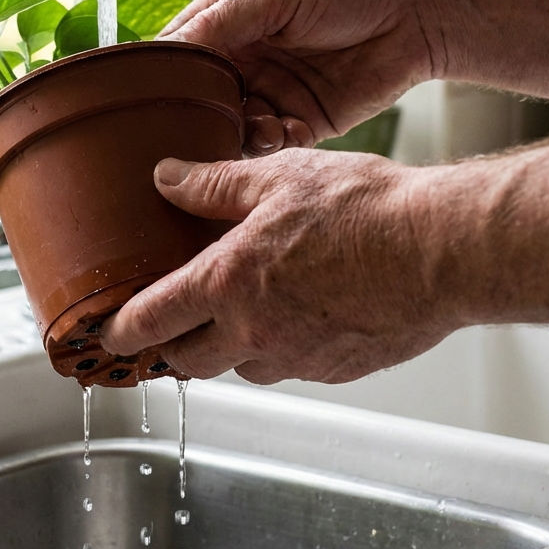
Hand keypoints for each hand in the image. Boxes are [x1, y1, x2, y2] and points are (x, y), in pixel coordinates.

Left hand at [99, 149, 459, 384]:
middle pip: (188, 362)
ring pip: (242, 369)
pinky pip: (294, 368)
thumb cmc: (367, 210)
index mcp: (227, 284)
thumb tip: (167, 178)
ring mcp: (297, 359)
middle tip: (171, 328)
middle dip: (172, 348)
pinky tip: (305, 313)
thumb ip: (213, 183)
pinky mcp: (337, 371)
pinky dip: (285, 349)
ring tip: (245, 313)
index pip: (150, 321)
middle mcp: (254, 332)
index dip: (120, 332)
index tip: (106, 337)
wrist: (442, 251)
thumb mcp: (278, 176)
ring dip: (231, 349)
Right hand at [160, 0, 444, 156]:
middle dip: (201, 115)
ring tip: (257, 125)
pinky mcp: (306, 120)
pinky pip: (275, 144)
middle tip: (202, 126)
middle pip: (202, 98)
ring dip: (238, 133)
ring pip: (235, 127)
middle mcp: (248, 57)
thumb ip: (222, 21)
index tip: (154, 95)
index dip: (165, 73)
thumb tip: (168, 50)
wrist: (419, 7)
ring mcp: (275, 91)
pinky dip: (274, 144)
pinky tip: (285, 132)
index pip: (181, 50)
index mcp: (232, 16)